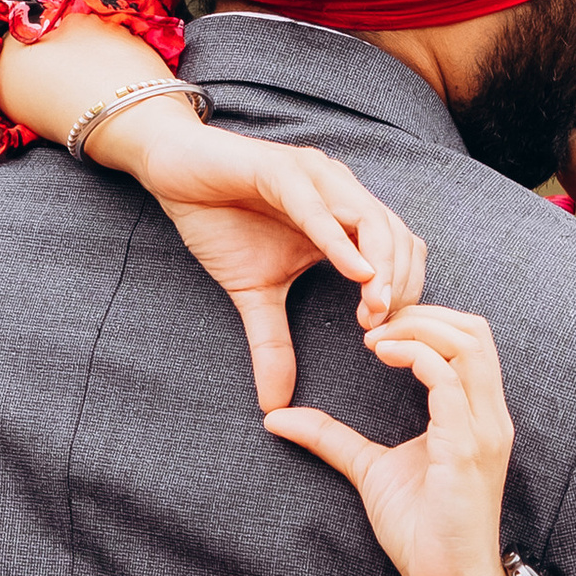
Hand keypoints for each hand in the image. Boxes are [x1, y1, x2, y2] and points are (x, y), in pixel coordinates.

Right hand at [127, 113, 427, 414]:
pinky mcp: (282, 168)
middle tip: (382, 329)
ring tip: (374, 308)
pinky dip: (339, 238)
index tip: (384, 336)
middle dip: (400, 287)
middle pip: (398, 237)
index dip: (402, 295)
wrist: (173, 172)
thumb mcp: (253, 294)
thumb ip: (273, 343)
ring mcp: (316, 177)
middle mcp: (341, 192)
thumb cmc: (220, 222)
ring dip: (380, 265)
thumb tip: (273, 407)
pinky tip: (355, 271)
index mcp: (345, 217)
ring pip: (370, 219)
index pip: (401, 253)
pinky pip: (318, 206)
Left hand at [263, 306, 514, 575]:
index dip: (424, 319)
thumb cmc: (422, 530)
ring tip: (375, 339)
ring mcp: (482, 429)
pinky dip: (415, 355)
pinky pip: (448, 381)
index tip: (375, 327)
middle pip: (474, 330)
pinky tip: (382, 355)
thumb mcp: (370, 470)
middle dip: (422, 313)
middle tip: (373, 323)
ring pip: (469, 344)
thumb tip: (278, 418)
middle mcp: (488, 414)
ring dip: (418, 328)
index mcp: (474, 414)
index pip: (467, 339)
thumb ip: (333, 438)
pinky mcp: (468, 447)